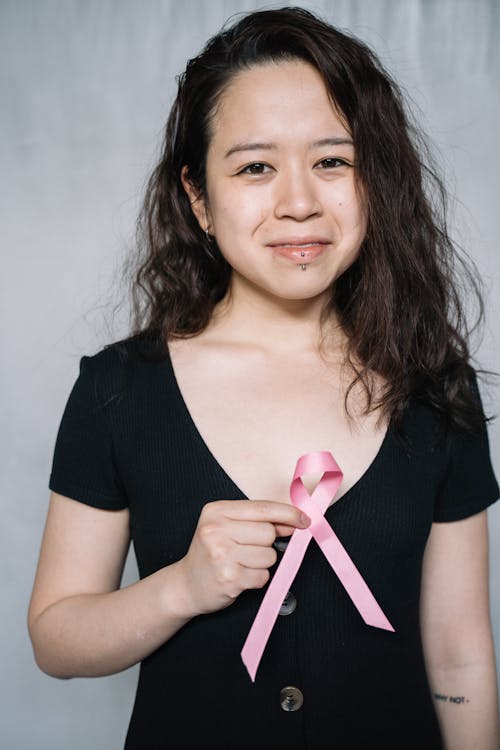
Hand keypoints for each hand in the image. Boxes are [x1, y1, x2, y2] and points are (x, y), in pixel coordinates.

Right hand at [177, 500, 309, 615]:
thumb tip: (295, 521)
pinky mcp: (229, 578)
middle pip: (268, 533)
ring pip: (269, 556)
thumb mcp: (226, 526)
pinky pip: (263, 576)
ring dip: (262, 563)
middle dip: (266, 543)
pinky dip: (257, 578)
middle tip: (247, 549)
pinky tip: (239, 576)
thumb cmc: (210, 552)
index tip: (304, 520)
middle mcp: (216, 530)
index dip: (288, 514)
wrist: (185, 585)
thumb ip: (258, 521)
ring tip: (240, 563)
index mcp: (216, 511)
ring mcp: (221, 555)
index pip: (262, 508)